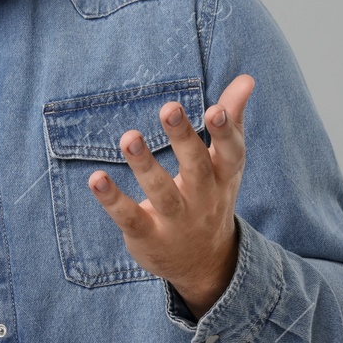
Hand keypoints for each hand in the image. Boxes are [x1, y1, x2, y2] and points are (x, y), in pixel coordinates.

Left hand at [88, 74, 254, 318]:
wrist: (205, 264)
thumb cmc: (212, 197)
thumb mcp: (226, 164)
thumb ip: (231, 120)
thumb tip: (247, 78)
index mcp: (223, 176)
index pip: (230, 153)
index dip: (225, 132)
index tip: (216, 108)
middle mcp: (202, 199)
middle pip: (195, 167)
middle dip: (182, 138)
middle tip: (169, 107)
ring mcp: (175, 221)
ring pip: (161, 192)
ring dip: (144, 164)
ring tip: (128, 137)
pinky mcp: (148, 236)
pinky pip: (130, 217)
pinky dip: (112, 200)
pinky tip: (96, 179)